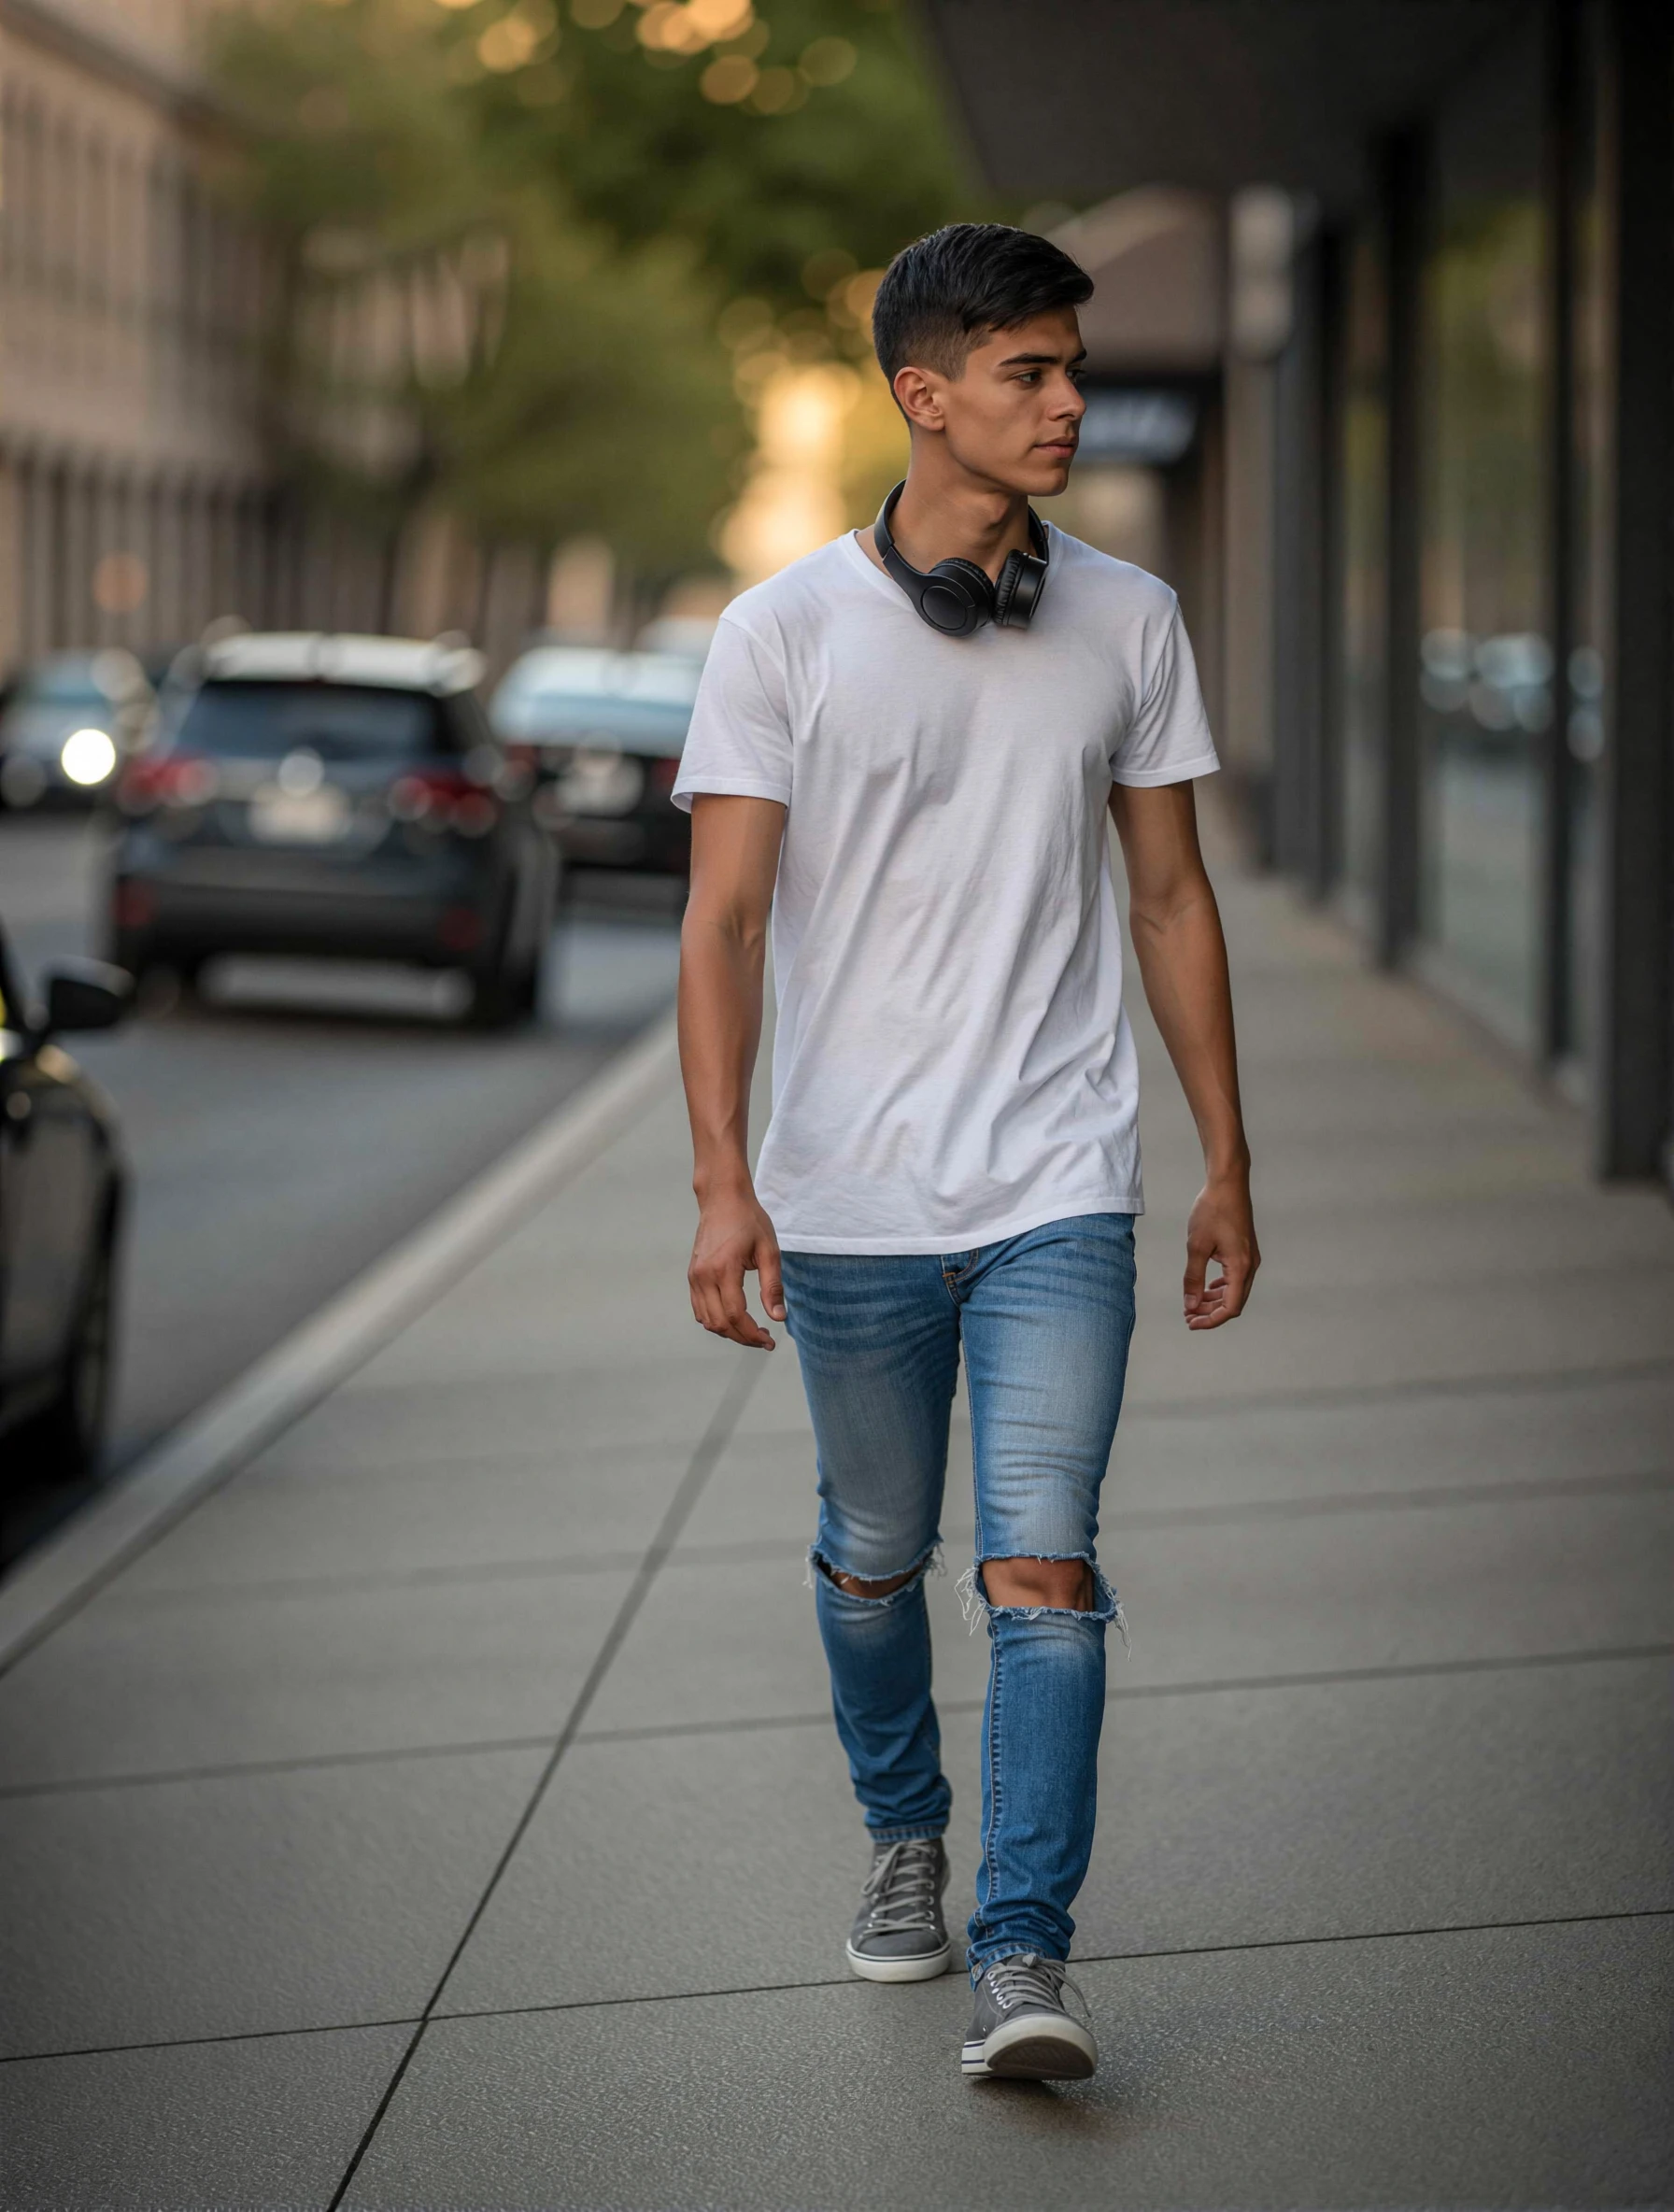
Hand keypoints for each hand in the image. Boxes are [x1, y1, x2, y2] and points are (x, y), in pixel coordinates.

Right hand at [689, 1185, 783, 1349]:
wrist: (722, 1199)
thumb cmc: (748, 1220)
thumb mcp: (769, 1251)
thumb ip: (773, 1287)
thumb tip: (778, 1318)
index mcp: (724, 1269)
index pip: (735, 1315)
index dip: (752, 1334)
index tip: (769, 1340)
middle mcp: (704, 1276)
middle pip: (719, 1323)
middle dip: (743, 1337)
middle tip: (764, 1339)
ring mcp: (694, 1277)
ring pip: (707, 1320)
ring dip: (729, 1332)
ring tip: (751, 1329)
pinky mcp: (692, 1276)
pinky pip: (700, 1309)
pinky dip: (716, 1320)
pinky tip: (735, 1318)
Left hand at [1183, 1173, 1258, 1329]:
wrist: (1228, 1183)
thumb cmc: (1212, 1210)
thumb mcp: (1196, 1246)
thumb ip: (1193, 1278)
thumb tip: (1191, 1304)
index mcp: (1240, 1267)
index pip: (1230, 1307)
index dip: (1211, 1320)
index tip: (1191, 1323)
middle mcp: (1250, 1266)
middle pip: (1234, 1302)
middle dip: (1210, 1312)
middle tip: (1187, 1315)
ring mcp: (1250, 1258)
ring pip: (1234, 1290)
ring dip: (1214, 1300)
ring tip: (1193, 1303)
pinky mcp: (1245, 1251)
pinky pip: (1235, 1278)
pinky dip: (1220, 1287)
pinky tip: (1207, 1288)